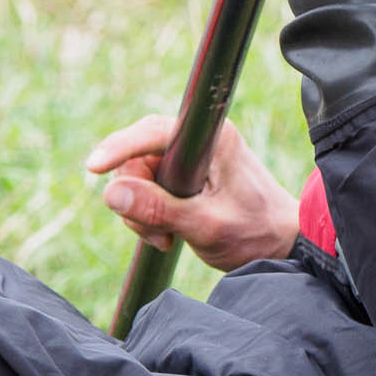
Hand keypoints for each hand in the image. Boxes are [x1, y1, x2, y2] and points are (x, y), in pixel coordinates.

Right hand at [86, 114, 299, 272]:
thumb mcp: (205, 225)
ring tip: (167, 237)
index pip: (153, 131)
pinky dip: (149, 214)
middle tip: (156, 231)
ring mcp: (189, 157)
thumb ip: (158, 209)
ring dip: (141, 211)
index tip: (93, 167)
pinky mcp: (184, 175)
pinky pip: (147, 189)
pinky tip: (168, 235)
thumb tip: (111, 193)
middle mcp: (198, 139)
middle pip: (137, 156)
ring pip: (137, 176)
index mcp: (212, 138)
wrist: (282, 244)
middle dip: (135, 196)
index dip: (120, 147)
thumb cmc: (255, 233)